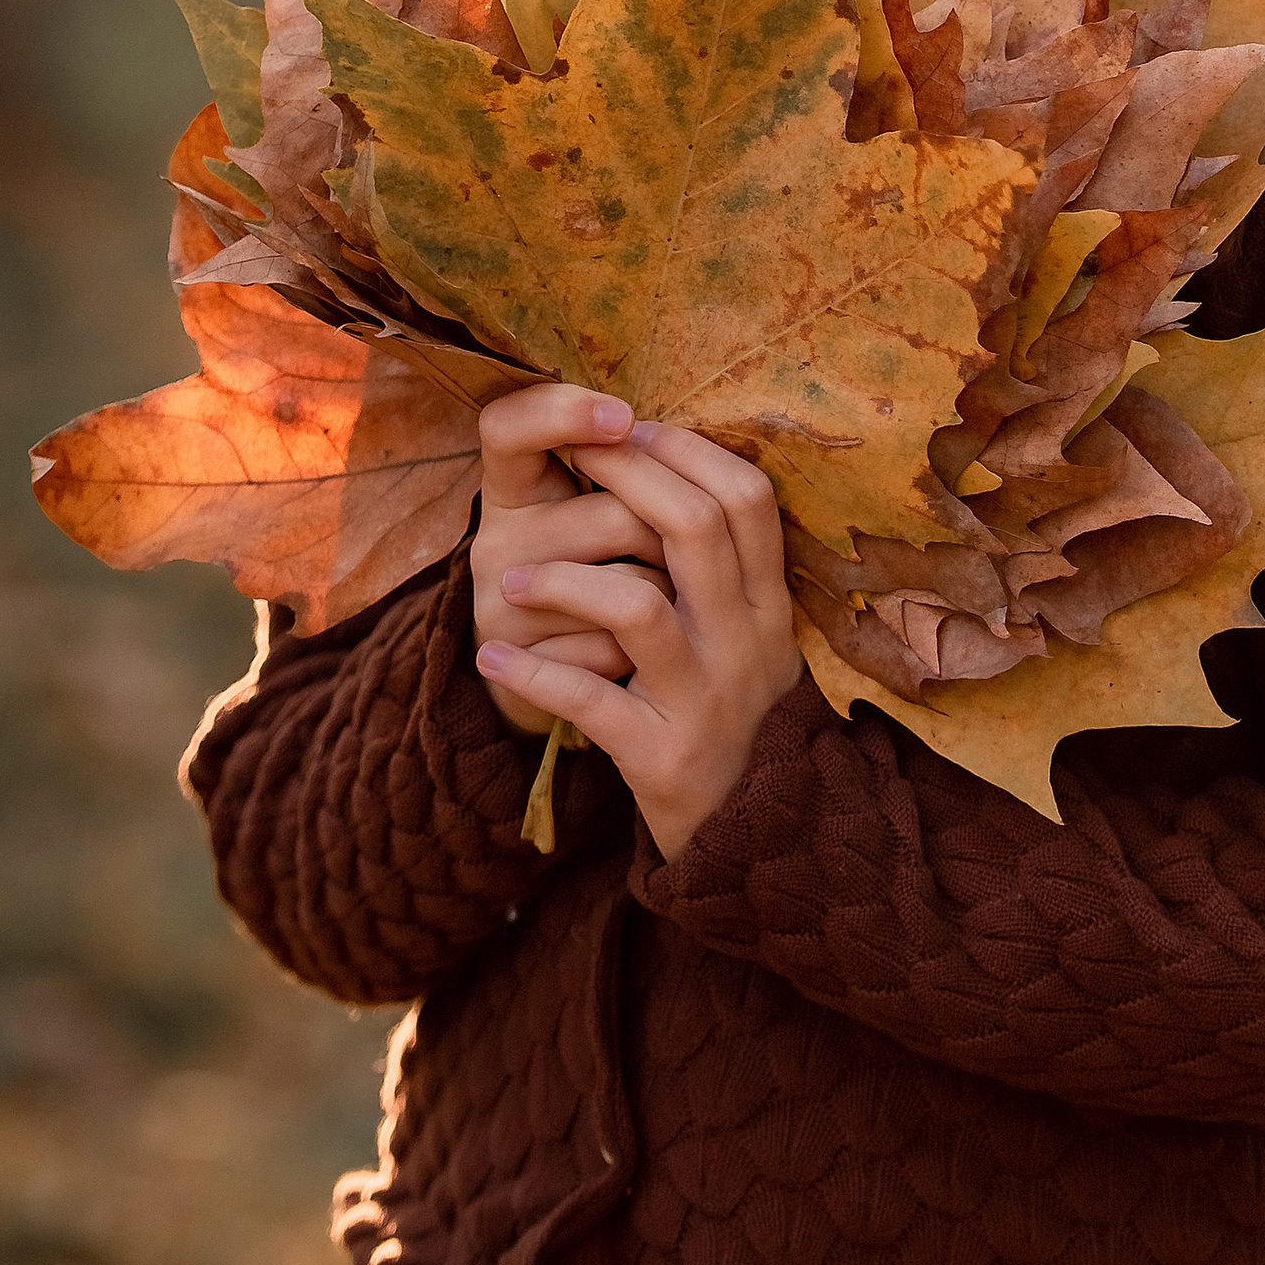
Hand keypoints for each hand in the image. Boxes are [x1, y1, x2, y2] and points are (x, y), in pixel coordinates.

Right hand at [471, 384, 668, 736]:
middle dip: (672, 537)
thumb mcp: (590, 506)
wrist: (540, 676)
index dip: (561, 414)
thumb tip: (677, 439)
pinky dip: (647, 653)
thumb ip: (624, 466)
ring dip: (669, 595)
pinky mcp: (523, 669)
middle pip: (613, 517)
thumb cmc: (587, 568)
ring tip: (670, 601)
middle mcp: (496, 545)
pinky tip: (644, 652)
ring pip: (626, 590)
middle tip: (684, 552)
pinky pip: (617, 651)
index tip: (622, 415)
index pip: (506, 428)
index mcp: (512, 490)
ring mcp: (500, 611)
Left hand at [476, 419, 803, 861]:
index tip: (630, 424)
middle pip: (695, 528)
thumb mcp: (749, 637)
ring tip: (509, 579)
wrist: (753, 840)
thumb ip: (724, 568)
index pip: (746, 497)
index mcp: (770, 604)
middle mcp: (750, 643)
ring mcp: (708, 701)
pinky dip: (534, 675)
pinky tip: (494, 658)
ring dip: (564, 580)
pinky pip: (590, 701)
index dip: (687, 449)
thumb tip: (664, 466)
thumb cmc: (730, 713)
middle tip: (569, 455)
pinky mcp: (664, 758)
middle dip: (626, 476)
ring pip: (637, 607)